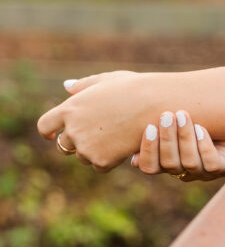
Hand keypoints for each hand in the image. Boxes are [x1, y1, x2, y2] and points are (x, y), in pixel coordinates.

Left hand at [37, 71, 158, 171]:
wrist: (156, 105)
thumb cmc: (135, 89)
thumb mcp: (108, 81)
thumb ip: (84, 85)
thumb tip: (67, 86)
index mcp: (70, 108)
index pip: (45, 126)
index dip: (49, 132)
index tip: (53, 135)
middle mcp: (73, 129)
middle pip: (64, 145)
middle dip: (76, 142)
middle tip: (98, 135)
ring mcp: (86, 147)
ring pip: (83, 156)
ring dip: (94, 150)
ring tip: (117, 135)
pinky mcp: (101, 161)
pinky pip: (99, 165)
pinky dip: (109, 159)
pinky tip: (123, 145)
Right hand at [131, 109, 224, 181]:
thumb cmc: (198, 113)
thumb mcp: (174, 118)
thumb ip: (156, 128)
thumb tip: (133, 155)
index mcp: (166, 160)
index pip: (150, 166)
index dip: (148, 150)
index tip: (149, 127)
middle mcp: (183, 170)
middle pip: (169, 164)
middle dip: (167, 139)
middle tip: (167, 115)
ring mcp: (204, 171)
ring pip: (189, 163)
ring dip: (184, 137)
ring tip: (183, 115)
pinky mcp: (224, 168)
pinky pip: (211, 164)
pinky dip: (204, 146)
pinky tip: (201, 128)